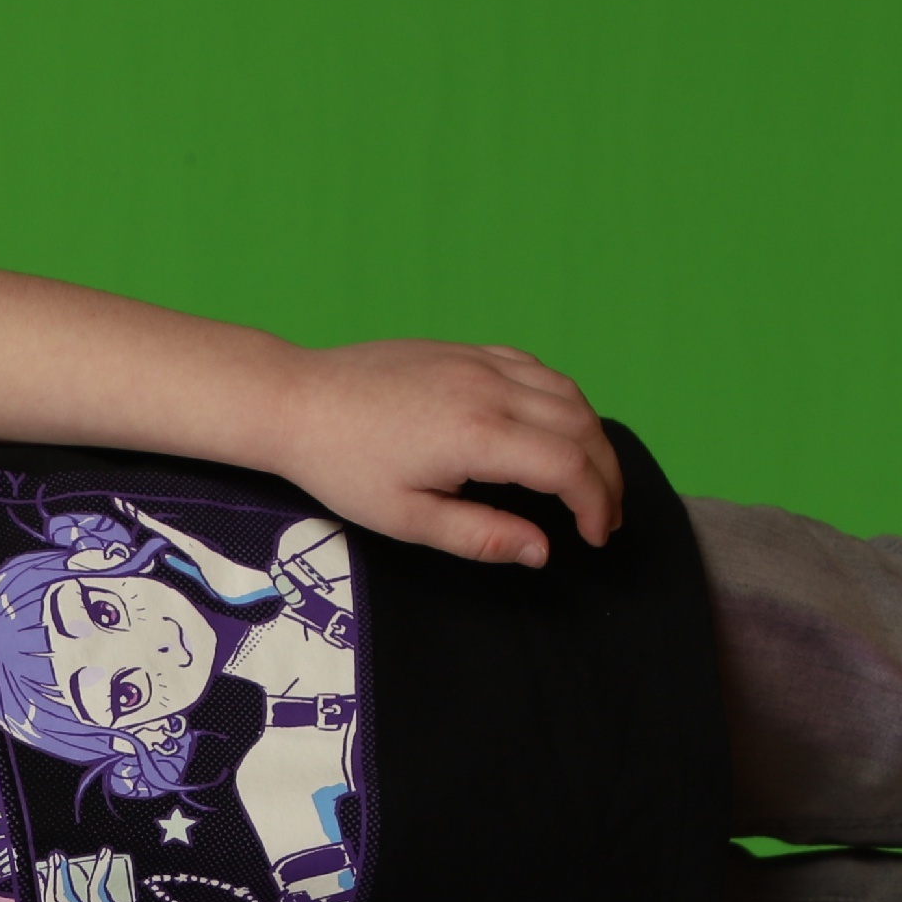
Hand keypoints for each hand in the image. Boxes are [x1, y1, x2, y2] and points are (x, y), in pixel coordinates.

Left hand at [259, 339, 622, 568]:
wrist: (296, 401)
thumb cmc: (341, 465)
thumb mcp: (406, 519)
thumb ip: (481, 536)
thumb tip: (541, 550)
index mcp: (476, 435)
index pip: (569, 467)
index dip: (595, 504)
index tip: (595, 535)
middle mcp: (488, 389)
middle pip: (582, 427)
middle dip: (605, 474)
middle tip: (603, 515)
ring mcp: (478, 363)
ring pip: (566, 392)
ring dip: (590, 435)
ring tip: (589, 476)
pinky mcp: (464, 351)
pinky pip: (535, 368)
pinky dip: (560, 399)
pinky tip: (554, 426)